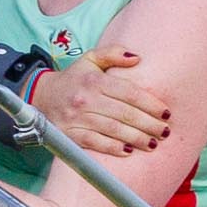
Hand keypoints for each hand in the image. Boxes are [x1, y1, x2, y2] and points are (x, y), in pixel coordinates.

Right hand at [28, 47, 170, 155]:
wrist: (40, 96)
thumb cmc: (73, 79)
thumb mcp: (90, 59)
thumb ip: (113, 54)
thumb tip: (138, 58)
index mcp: (94, 80)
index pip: (130, 93)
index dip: (151, 104)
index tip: (166, 113)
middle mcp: (86, 99)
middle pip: (124, 113)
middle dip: (149, 124)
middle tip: (165, 132)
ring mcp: (77, 118)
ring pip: (112, 130)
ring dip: (136, 138)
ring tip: (153, 143)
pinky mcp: (69, 134)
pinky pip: (94, 143)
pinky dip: (112, 148)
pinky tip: (128, 151)